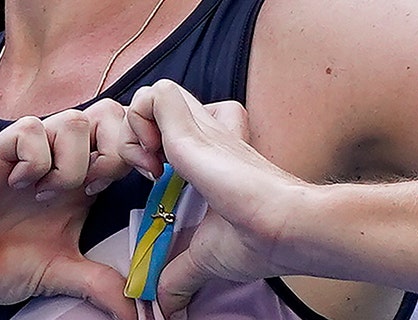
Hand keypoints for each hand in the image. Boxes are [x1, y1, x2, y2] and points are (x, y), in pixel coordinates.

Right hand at [0, 107, 135, 318]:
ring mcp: (28, 154)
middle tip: (95, 187)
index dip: (143, 149)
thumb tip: (139, 315)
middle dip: (116, 147)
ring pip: (73, 120)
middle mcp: (60, 161)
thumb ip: (101, 285)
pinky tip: (19, 186)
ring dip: (72, 161)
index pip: (126, 136)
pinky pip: (30, 129)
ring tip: (48, 195)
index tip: (146, 179)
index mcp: (82, 182)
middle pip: (108, 113)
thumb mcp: (60, 274)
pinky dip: (35, 160)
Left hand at [119, 80, 304, 317]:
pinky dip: (140, 123)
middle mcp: (202, 134)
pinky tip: (152, 160)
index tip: (147, 183)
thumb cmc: (258, 238)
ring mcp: (200, 126)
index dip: (142, 151)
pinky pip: (155, 95)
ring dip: (134, 128)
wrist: (284, 227)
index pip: (162, 129)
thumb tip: (167, 308)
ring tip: (147, 164)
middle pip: (151, 105)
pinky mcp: (194, 126)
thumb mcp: (206, 256)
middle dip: (133, 136)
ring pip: (149, 94)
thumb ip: (181, 275)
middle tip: (143, 171)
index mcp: (204, 157)